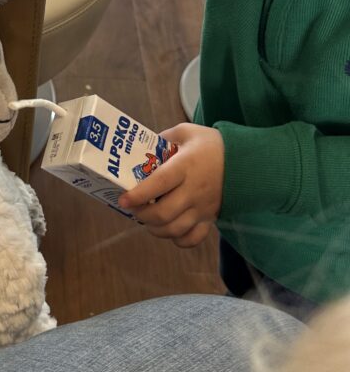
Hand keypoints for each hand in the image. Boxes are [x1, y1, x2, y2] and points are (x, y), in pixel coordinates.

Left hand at [118, 124, 223, 247]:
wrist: (247, 160)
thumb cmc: (212, 145)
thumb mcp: (187, 132)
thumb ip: (164, 138)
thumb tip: (143, 148)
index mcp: (186, 166)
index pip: (159, 184)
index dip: (139, 194)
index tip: (123, 199)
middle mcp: (194, 190)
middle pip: (164, 213)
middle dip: (142, 215)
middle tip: (133, 209)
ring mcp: (203, 207)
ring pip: (175, 229)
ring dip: (155, 229)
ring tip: (147, 220)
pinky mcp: (210, 218)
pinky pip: (193, 239)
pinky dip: (177, 239)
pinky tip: (169, 229)